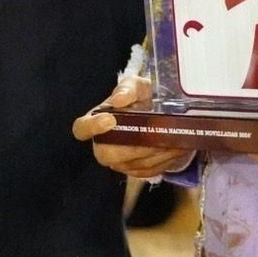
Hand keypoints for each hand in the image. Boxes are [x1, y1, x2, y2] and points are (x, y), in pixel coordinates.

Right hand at [72, 76, 193, 178]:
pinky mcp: (135, 170)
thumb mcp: (136, 86)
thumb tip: (120, 99)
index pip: (81, 129)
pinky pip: (147, 170)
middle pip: (108, 155)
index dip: (92, 127)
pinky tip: (176, 147)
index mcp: (96, 121)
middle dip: (133, 146)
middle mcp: (102, 146)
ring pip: (132, 164)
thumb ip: (128, 88)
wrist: (157, 113)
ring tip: (173, 138)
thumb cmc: (140, 98)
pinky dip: (164, 160)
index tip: (110, 120)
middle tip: (154, 134)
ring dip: (154, 153)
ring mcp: (118, 162)